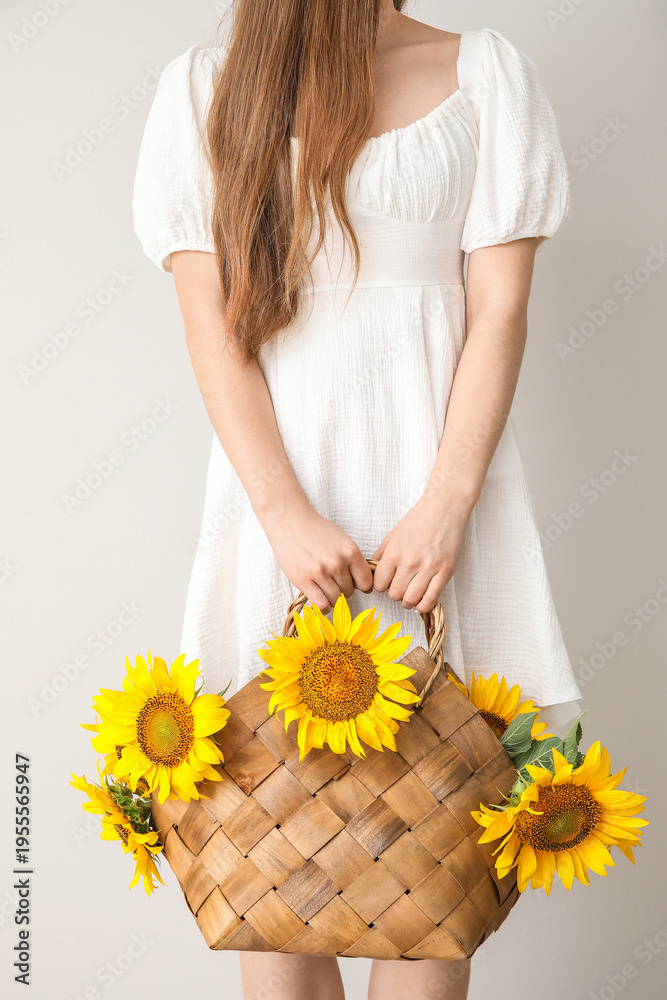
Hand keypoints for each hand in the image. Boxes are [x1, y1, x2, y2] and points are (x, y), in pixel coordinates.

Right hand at [260, 500, 373, 613]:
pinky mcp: (304, 580)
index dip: (360, 585)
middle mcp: (338, 563)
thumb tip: (365, 584)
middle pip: (349, 591)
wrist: (289, 521)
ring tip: (324, 586)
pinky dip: (323, 605)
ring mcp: (320, 572)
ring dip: (331, 597)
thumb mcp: (341, 540)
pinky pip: (322, 604)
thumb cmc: (315, 530)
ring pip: (336, 599)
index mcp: (351, 551)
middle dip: (343, 589)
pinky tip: (319, 597)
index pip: (366, 582)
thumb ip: (353, 560)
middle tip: (332, 580)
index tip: (354, 584)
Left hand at [370, 493, 472, 612]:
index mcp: (394, 552)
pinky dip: (423, 605)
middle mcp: (410, 562)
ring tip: (410, 595)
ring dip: (408, 601)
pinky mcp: (446, 571)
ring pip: (411, 599)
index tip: (387, 583)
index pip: (379, 584)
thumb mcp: (393, 534)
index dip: (382, 586)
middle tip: (400, 587)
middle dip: (395, 593)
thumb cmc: (419, 520)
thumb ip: (381, 554)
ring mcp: (429, 567)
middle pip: (394, 594)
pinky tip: (421, 602)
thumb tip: (371, 572)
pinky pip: (431, 599)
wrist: (445, 508)